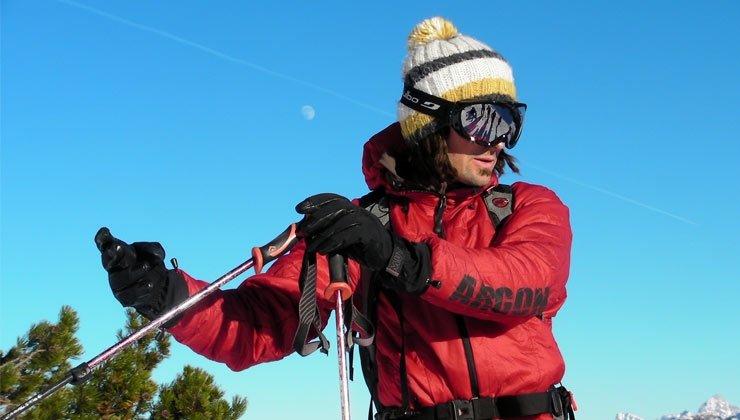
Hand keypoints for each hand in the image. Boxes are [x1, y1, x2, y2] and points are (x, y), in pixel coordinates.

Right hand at [95, 228, 187, 322]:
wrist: (159, 286)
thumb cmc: (150, 263)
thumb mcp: (154, 251)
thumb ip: (152, 249)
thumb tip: (154, 255)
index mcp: (118, 254)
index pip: (107, 246)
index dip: (103, 239)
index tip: (104, 231)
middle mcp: (114, 268)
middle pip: (108, 262)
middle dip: (111, 254)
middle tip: (116, 247)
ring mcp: (118, 284)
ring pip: (120, 279)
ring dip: (132, 272)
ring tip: (146, 266)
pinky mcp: (126, 298)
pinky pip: (130, 295)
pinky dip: (140, 289)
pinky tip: (149, 284)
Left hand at [296, 193, 432, 294]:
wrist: (386, 257)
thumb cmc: (361, 247)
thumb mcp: (342, 237)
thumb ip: (327, 231)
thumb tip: (305, 231)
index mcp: (352, 208)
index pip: (332, 198)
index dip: (315, 201)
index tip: (300, 208)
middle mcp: (359, 211)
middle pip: (336, 207)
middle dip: (317, 217)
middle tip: (304, 229)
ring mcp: (365, 221)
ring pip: (341, 222)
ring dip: (323, 234)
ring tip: (311, 245)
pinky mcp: (369, 234)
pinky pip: (349, 235)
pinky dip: (334, 242)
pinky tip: (324, 250)